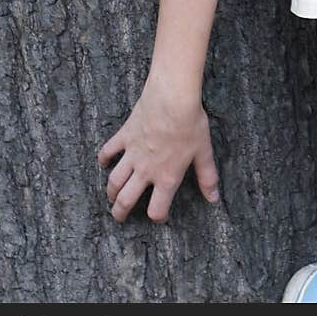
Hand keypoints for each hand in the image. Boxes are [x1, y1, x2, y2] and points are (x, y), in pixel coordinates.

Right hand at [96, 74, 219, 222]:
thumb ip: (207, 177)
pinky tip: (103, 162)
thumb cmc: (190, 124)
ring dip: (110, 192)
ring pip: (114, 180)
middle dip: (120, 212)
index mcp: (166, 177)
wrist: (172, 98)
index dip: (158, 216)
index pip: (157, 209)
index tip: (159, 215)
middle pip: (126, 200)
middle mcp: (145, 170)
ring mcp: (132, 154)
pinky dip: (103, 158)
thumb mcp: (203, 152)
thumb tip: (213, 198)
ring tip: (111, 197)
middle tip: (118, 217)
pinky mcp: (124, 136)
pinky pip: (108, 151)